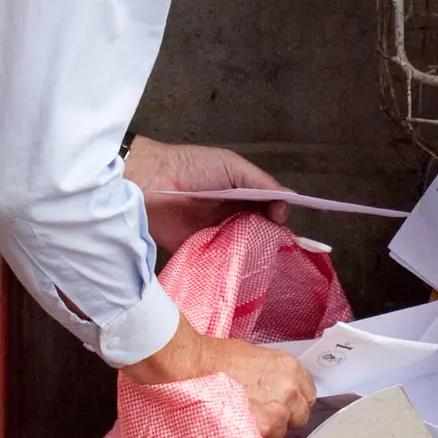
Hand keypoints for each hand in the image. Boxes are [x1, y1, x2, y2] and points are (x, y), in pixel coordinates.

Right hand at [120, 319, 314, 437]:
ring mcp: (276, 413)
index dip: (293, 400)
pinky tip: (239, 428)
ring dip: (267, 429)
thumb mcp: (254, 356)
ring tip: (244, 419)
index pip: (308, 394)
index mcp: (290, 368)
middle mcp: (289, 391)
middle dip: (284, 416)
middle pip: (300, 416)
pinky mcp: (260, 431)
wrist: (191, 367)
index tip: (280, 403)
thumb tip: (275, 388)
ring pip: (282, 432)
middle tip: (261, 412)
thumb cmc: (214, 358)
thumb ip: (273, 375)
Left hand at [124, 136, 286, 258]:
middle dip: (269, 238)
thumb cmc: (191, 167)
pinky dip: (231, 267)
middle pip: (259, 231)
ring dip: (252, 254)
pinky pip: (220, 263)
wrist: (149, 183)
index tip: (281, 222)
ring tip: (260, 259)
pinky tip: (240, 270)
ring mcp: (217, 236)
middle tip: (275, 245)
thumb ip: (262, 184)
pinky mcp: (199, 253)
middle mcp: (232, 217)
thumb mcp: (233, 166)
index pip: (269, 209)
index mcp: (242, 194)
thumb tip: (288, 205)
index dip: (279, 216)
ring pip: (244, 250)